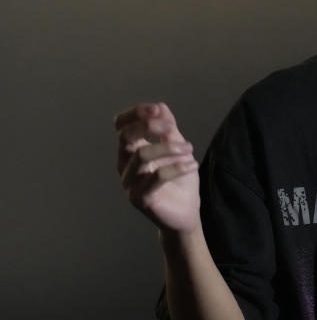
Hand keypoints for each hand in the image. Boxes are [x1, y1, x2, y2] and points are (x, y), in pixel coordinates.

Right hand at [114, 102, 200, 234]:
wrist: (185, 212)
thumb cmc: (178, 180)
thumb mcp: (177, 149)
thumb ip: (168, 129)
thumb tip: (160, 107)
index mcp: (131, 150)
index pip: (121, 126)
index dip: (135, 114)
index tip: (156, 109)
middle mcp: (125, 165)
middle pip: (125, 137)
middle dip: (149, 126)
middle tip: (171, 128)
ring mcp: (129, 183)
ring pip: (142, 155)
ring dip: (169, 148)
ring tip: (190, 150)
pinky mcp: (139, 198)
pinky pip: (156, 176)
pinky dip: (177, 167)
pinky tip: (192, 165)